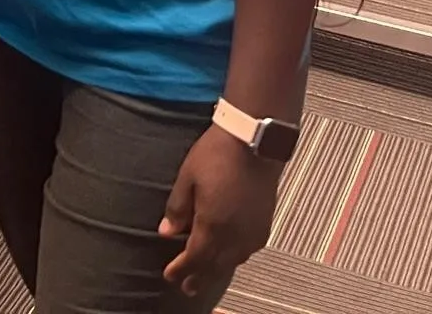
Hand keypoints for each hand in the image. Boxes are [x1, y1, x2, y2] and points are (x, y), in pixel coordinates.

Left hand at [159, 124, 278, 294]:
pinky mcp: (264, 224)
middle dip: (199, 277)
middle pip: (215, 265)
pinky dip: (234, 258)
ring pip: (233, 260)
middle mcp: (235, 235)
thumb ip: (177, 209)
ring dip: (217, 270)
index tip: (169, 277)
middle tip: (187, 288)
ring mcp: (252, 231)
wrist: (255, 143)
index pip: (195, 257)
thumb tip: (167, 232)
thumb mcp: (187, 178)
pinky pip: (248, 251)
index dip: (181, 269)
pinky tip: (230, 256)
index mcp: (213, 225)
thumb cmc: (216, 155)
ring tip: (206, 276)